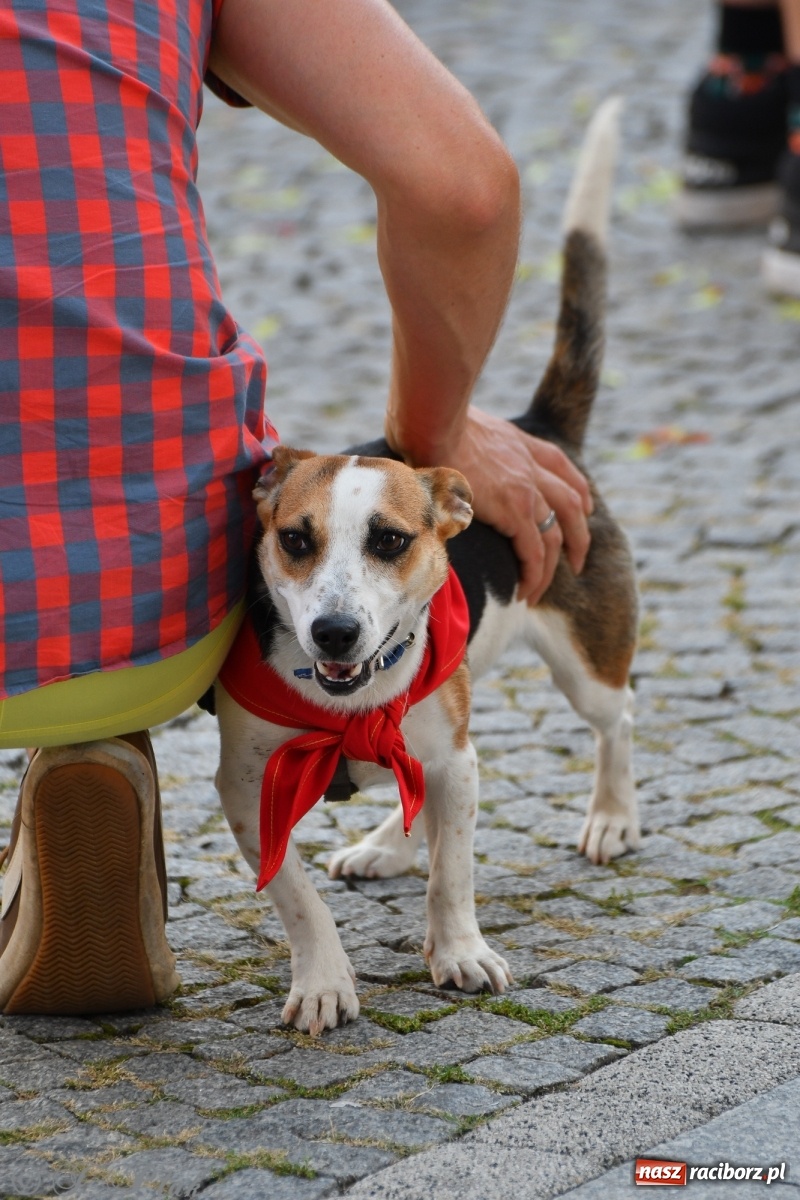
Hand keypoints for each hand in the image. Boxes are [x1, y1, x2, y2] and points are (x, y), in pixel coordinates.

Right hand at [406, 407, 592, 605]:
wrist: (433, 420)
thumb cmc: (428, 419)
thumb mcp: (458, 424)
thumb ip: (460, 439)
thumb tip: (433, 446)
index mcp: (518, 442)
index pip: (559, 464)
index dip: (575, 489)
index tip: (582, 508)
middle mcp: (530, 464)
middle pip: (571, 502)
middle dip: (580, 533)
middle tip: (578, 559)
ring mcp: (528, 488)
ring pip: (557, 534)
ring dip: (555, 565)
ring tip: (542, 589)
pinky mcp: (516, 510)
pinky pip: (534, 552)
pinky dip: (535, 575)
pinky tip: (526, 592)